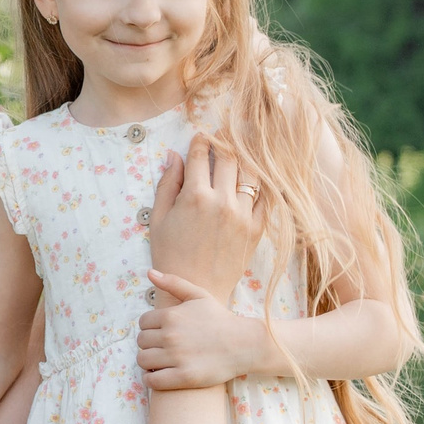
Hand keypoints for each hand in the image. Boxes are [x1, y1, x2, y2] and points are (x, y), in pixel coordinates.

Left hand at [136, 287, 258, 389]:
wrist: (245, 344)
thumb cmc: (220, 319)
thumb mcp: (199, 295)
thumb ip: (173, 283)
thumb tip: (149, 272)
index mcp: (171, 315)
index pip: (143, 323)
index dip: (150, 328)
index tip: (161, 333)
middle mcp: (171, 335)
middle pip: (141, 342)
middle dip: (149, 344)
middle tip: (162, 348)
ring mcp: (177, 357)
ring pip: (143, 360)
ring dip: (148, 361)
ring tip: (160, 361)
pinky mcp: (184, 376)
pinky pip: (152, 381)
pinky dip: (151, 379)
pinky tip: (160, 375)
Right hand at [146, 134, 259, 299]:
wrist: (196, 289)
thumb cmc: (170, 255)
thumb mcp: (158, 219)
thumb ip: (167, 184)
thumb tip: (173, 156)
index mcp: (194, 197)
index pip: (200, 155)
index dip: (200, 141)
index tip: (201, 135)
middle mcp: (221, 201)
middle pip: (229, 157)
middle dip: (225, 141)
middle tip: (224, 135)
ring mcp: (242, 214)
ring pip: (251, 173)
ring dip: (245, 157)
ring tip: (242, 151)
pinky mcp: (256, 228)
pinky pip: (266, 197)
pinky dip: (262, 183)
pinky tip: (256, 177)